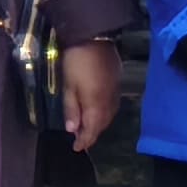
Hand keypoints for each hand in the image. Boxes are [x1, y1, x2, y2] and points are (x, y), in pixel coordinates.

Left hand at [57, 39, 121, 153]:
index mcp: (96, 105)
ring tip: (88, 128)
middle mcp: (110, 102)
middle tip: (81, 139)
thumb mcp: (68, 86)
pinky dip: (104, 113)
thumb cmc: (76, 62)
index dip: (84, 140)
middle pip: (102, 124)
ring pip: (109, 116)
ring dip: (99, 124)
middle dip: (92, 134)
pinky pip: (112, 105)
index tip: (76, 148)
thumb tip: (73, 130)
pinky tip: (98, 111)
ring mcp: (116, 92)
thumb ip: (71, 109)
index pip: (92, 130)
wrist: (94, 37)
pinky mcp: (118, 83)